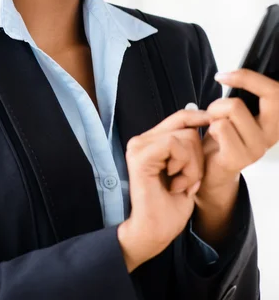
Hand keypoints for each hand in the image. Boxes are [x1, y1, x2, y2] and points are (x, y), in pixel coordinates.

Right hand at [117, 109, 210, 271]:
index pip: (180, 118)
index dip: (199, 118)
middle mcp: (141, 140)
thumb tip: (206, 120)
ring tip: (180, 186)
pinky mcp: (140, 156)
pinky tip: (175, 185)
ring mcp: (138, 146)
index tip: (213, 125)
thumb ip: (189, 148)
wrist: (153, 233)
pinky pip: (174, 145)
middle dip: (198, 157)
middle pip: (187, 127)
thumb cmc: (169, 208)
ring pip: (185, 137)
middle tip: (187, 182)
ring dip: (193, 166)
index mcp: (151, 142)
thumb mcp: (187, 171)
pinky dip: (184, 166)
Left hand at [192, 69, 278, 247]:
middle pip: (249, 100)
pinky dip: (211, 127)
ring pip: (232, 109)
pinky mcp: (240, 158)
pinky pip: (221, 127)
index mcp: (273, 120)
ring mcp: (257, 148)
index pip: (275, 91)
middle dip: (223, 100)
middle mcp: (270, 134)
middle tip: (216, 110)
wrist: (210, 171)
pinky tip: (213, 138)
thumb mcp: (236, 112)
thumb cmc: (222, 137)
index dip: (248, 77)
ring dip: (215, 113)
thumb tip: (234, 74)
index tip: (223, 76)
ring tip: (215, 126)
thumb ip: (244, 96)